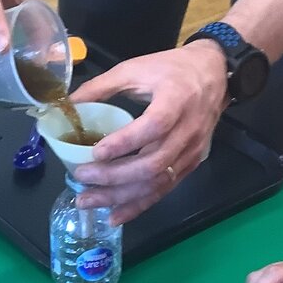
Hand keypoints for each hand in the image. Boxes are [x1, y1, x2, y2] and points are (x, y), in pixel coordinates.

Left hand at [68, 41, 229, 224]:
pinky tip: (115, 214)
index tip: (96, 152)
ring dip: (121, 196)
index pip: (154, 126)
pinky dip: (139, 205)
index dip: (126, 142)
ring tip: (88, 201)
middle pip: (153, 163)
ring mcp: (191, 151)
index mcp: (176, 99)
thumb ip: (101, 86)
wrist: (214, 73)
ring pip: (157, 182)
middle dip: (114, 177)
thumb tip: (67, 105)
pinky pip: (164, 189)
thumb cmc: (172, 68)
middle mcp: (188, 130)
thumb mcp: (135, 68)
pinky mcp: (191, 164)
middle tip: (81, 178)